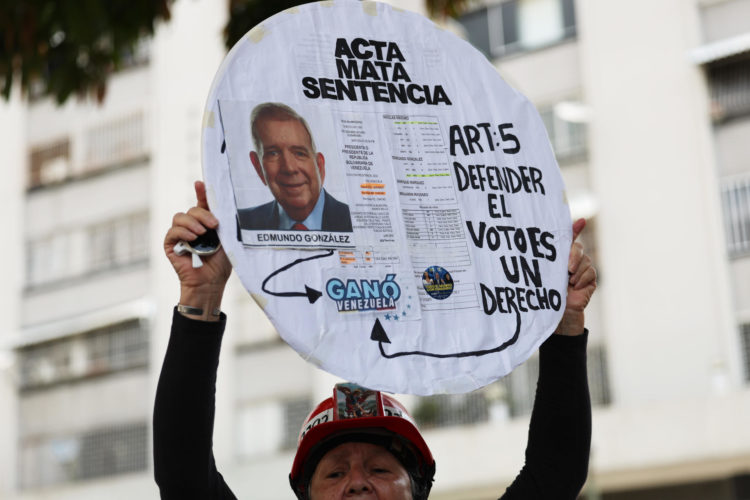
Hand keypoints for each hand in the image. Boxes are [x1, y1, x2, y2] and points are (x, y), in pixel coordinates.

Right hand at [164, 181, 231, 318]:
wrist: (211, 282)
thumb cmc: (221, 262)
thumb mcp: (226, 237)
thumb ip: (223, 221)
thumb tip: (226, 204)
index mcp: (206, 222)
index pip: (202, 202)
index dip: (201, 192)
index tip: (200, 183)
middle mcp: (192, 226)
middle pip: (192, 209)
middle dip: (203, 214)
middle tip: (214, 225)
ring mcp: (180, 235)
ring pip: (180, 217)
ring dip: (192, 222)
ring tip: (202, 233)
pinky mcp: (170, 244)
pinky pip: (173, 231)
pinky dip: (183, 232)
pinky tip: (193, 238)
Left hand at [554, 218, 596, 335]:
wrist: (557, 314)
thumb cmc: (546, 293)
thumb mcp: (546, 273)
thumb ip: (550, 258)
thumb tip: (555, 242)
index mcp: (559, 256)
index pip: (569, 237)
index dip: (575, 228)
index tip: (581, 221)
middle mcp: (573, 259)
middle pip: (578, 248)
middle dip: (573, 256)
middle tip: (567, 269)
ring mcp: (583, 268)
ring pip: (585, 260)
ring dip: (577, 271)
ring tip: (568, 282)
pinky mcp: (590, 279)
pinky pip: (590, 272)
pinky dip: (582, 279)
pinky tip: (575, 286)